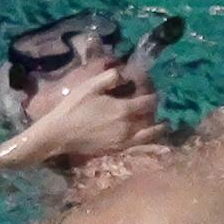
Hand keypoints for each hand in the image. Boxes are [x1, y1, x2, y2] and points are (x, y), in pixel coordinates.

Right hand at [29, 68, 163, 159]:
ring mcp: (124, 140)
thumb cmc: (74, 107)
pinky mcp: (117, 149)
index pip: (148, 101)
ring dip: (157, 128)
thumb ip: (111, 77)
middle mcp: (128, 126)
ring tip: (163, 123)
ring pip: (149, 135)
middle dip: (155, 110)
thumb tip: (126, 73)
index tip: (154, 90)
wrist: (60, 134)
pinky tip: (149, 136)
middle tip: (156, 105)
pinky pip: (139, 145)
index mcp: (123, 109)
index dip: (154, 94)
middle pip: (150, 117)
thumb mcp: (91, 86)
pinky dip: (148, 140)